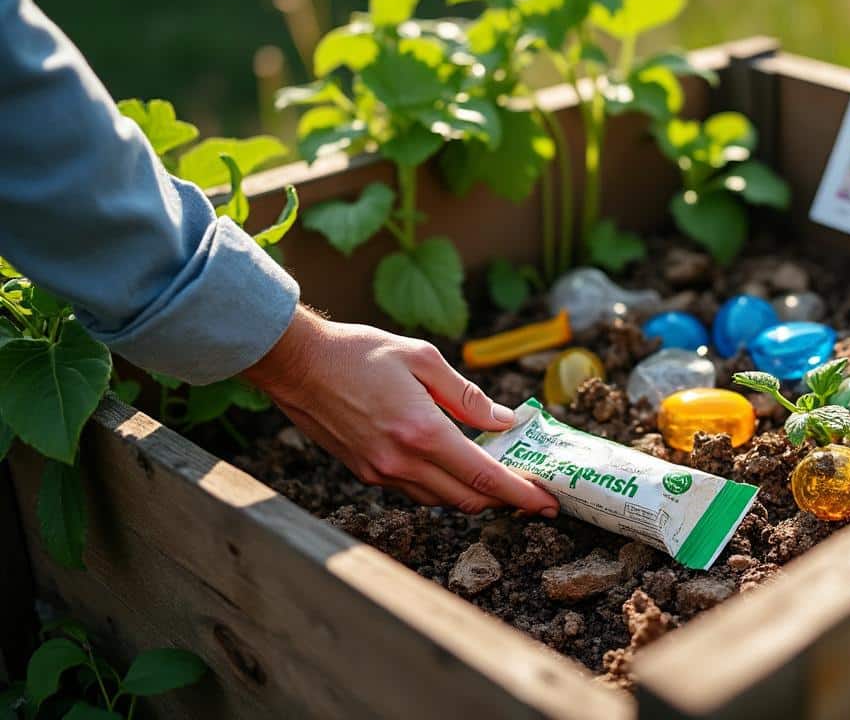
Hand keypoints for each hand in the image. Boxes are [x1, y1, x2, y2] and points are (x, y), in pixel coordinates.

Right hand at [242, 306, 558, 515]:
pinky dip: (442, 486)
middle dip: (504, 500)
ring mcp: (381, 472)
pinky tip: (453, 466)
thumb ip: (467, 396)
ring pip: (441, 500)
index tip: (547, 503)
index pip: (484, 477)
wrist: (297, 364)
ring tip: (497, 476)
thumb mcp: (423, 359)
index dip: (520, 494)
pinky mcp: (365, 473)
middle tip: (531, 492)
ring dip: (473, 494)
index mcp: (422, 432)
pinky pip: (416, 491)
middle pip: (466, 498)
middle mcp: (401, 462)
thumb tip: (505, 421)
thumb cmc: (359, 352)